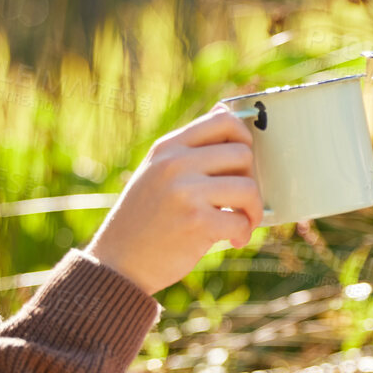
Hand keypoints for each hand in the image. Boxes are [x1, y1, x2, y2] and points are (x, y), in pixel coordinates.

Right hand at [85, 103, 262, 294]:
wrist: (119, 263)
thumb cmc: (144, 218)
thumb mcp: (157, 171)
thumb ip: (190, 145)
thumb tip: (224, 109)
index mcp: (168, 148)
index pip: (223, 121)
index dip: (244, 138)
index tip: (243, 162)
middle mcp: (176, 164)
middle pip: (243, 153)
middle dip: (250, 179)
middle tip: (240, 201)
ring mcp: (186, 192)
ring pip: (248, 187)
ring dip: (252, 210)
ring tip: (241, 223)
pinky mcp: (197, 222)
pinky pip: (240, 220)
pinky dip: (243, 233)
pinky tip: (233, 240)